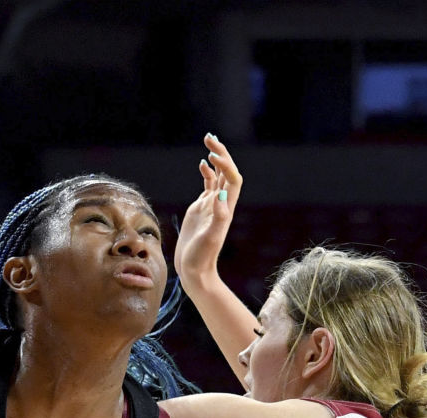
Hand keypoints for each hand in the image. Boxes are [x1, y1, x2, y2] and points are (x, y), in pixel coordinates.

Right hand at [174, 133, 243, 294]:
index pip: (232, 179)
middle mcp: (221, 204)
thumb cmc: (201, 257)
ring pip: (218, 176)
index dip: (226, 165)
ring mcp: (211, 205)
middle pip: (227, 172)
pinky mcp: (201, 209)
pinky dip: (207, 173)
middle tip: (210, 138)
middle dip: (221, 154)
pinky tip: (202, 164)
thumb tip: (220, 193)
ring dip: (216, 158)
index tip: (212, 157)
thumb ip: (217, 216)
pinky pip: (208, 186)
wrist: (194, 270)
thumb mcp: (209, 237)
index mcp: (226, 208)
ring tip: (209, 141)